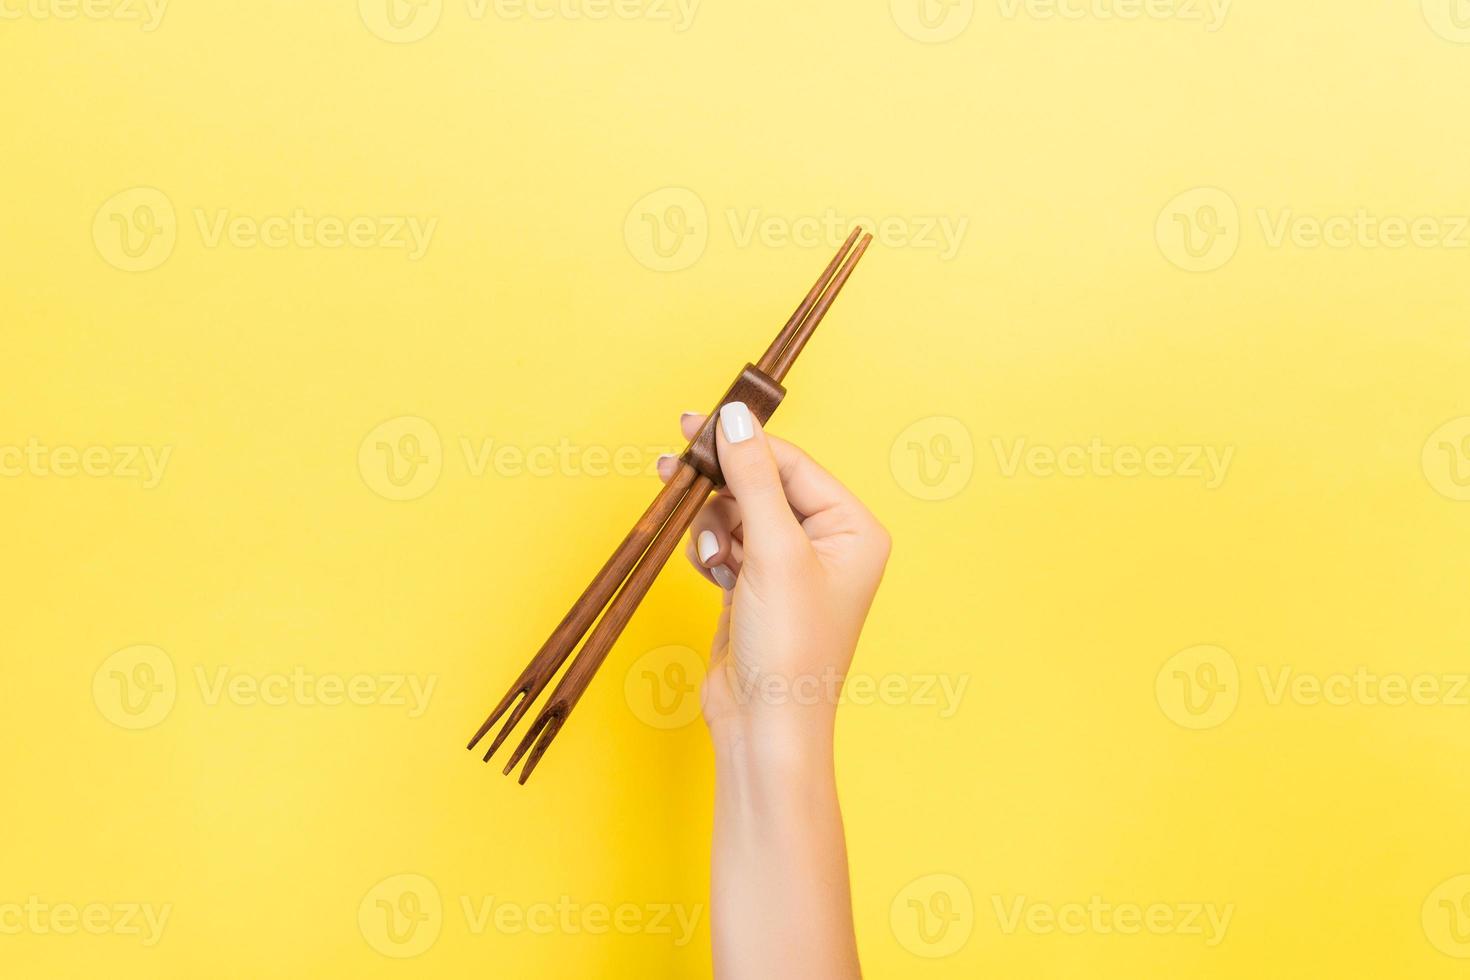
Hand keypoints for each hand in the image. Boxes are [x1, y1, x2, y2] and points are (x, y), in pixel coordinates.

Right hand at [658, 403, 890, 750]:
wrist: (764, 723)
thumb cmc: (790, 648)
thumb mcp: (773, 551)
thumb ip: (753, 478)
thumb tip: (735, 418)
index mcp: (853, 530)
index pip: (793, 465)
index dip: (744, 444)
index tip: (696, 425)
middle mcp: (828, 544)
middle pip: (763, 484)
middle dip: (722, 486)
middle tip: (677, 463)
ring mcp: (790, 566)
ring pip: (737, 512)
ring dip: (713, 525)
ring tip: (711, 554)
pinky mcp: (757, 585)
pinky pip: (725, 542)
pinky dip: (710, 550)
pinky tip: (709, 569)